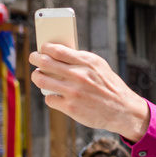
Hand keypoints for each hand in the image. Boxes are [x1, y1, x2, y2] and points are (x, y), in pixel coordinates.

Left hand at [29, 43, 150, 141]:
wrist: (121, 109)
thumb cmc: (108, 85)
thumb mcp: (99, 66)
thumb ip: (80, 59)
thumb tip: (57, 53)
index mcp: (87, 62)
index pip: (57, 50)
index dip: (45, 48)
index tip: (42, 48)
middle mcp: (79, 75)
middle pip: (45, 62)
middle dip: (35, 58)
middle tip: (34, 59)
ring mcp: (73, 92)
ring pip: (41, 80)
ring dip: (37, 77)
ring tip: (38, 76)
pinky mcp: (70, 107)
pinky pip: (49, 98)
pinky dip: (50, 96)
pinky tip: (55, 95)